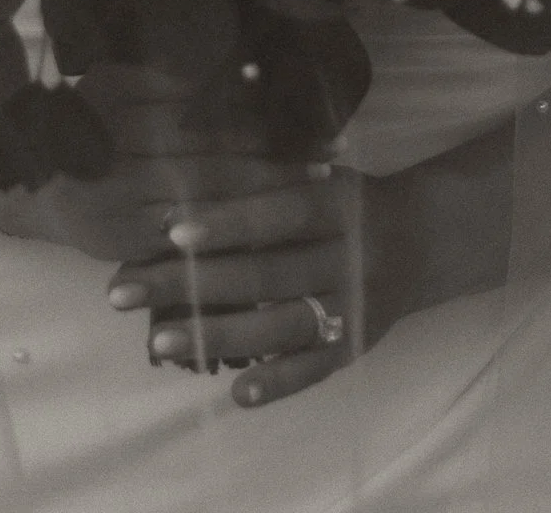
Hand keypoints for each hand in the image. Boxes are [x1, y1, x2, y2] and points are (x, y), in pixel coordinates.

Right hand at [0, 62, 326, 263]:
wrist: (41, 189)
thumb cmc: (95, 128)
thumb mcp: (120, 85)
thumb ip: (172, 78)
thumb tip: (248, 68)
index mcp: (115, 94)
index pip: (204, 103)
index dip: (260, 109)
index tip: (309, 111)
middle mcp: (114, 141)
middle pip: (211, 147)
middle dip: (276, 153)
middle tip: (331, 156)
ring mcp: (117, 194)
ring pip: (207, 192)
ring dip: (267, 192)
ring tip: (316, 186)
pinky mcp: (123, 239)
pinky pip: (189, 235)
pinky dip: (234, 230)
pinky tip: (272, 228)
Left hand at [105, 118, 521, 409]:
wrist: (425, 238)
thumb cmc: (349, 196)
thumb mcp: (320, 169)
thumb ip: (266, 170)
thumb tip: (188, 157)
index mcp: (338, 205)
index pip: (278, 213)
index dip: (228, 223)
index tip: (171, 231)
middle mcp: (349, 258)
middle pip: (265, 275)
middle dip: (191, 285)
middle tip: (125, 291)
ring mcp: (355, 307)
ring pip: (282, 328)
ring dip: (217, 337)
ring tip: (157, 343)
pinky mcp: (357, 346)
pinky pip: (314, 370)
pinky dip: (276, 384)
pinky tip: (233, 394)